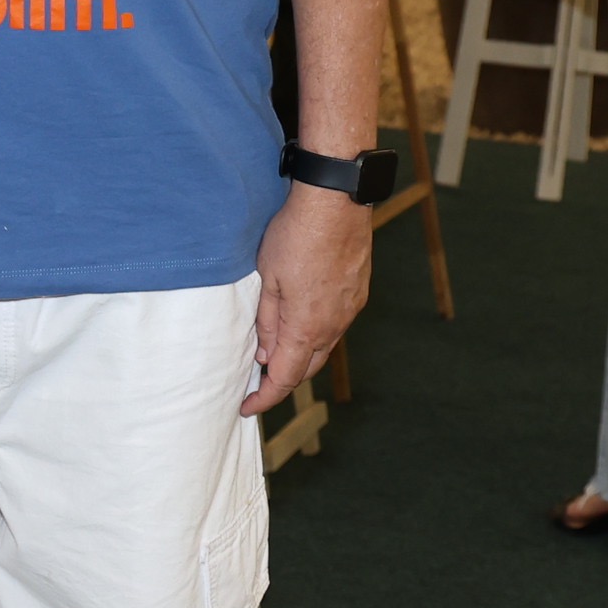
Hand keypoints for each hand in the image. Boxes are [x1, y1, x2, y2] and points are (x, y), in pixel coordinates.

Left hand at [239, 181, 374, 414]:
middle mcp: (334, 325)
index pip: (285, 378)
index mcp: (307, 327)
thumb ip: (268, 322)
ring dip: (302, 354)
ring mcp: (351, 309)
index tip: (247, 406)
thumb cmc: (296, 234)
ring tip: (278, 350)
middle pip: (307, 368)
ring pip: (324, 345)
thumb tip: (267, 355)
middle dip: (283, 379)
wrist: (336, 200)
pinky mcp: (359, 291)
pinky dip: (317, 332)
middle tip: (259, 381)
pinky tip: (303, 320)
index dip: (265, 398)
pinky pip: (337, 323)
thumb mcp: (267, 278)